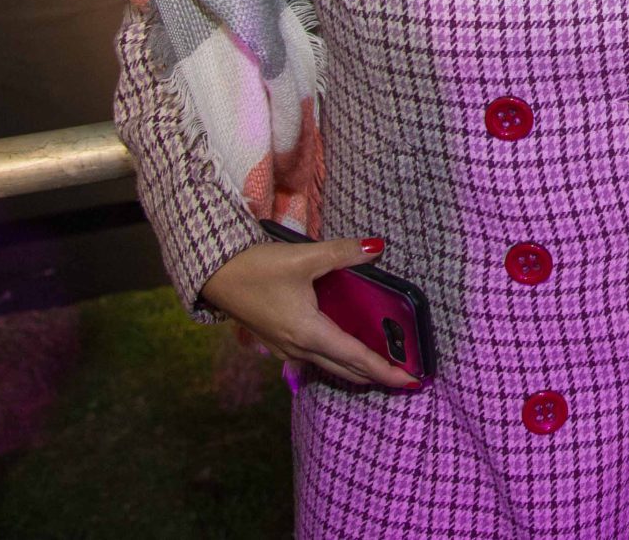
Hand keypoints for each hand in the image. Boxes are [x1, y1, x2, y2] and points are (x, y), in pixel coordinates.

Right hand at [199, 236, 414, 389]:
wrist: (216, 275)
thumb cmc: (257, 268)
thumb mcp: (305, 256)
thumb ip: (344, 253)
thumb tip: (378, 247)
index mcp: (310, 333)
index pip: (357, 358)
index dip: (386, 370)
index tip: (412, 380)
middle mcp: (300, 348)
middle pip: (346, 369)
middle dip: (377, 375)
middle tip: (406, 377)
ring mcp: (287, 349)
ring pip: (330, 366)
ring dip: (357, 370)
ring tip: (383, 367)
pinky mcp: (279, 342)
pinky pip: (316, 359)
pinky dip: (338, 359)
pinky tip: (345, 349)